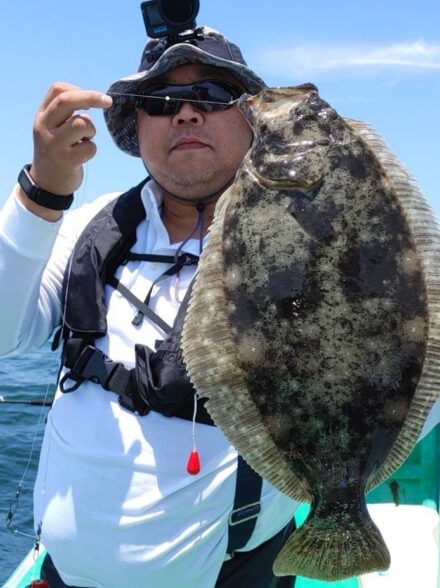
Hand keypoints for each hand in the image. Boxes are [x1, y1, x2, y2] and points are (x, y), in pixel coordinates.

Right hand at [29, 82, 112, 197]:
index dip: (78, 90)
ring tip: (85, 140)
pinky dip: (91, 149)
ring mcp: (54, 144)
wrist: (46, 183)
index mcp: (42, 115)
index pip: (57, 90)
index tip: (92, 101)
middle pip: (67, 101)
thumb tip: (91, 100)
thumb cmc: (56, 151)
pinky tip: (83, 155)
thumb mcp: (52, 128)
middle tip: (108, 101)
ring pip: (82, 123)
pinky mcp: (66, 160)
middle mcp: (44, 127)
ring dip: (91, 130)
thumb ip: (65, 113)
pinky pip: (90, 147)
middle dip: (91, 97)